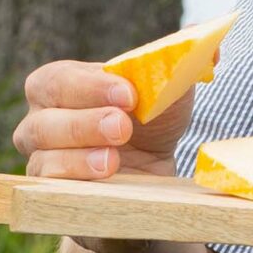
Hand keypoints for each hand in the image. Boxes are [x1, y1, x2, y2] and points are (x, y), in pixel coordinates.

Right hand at [15, 60, 195, 252]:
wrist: (151, 183)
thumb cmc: (150, 127)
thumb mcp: (168, 93)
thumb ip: (183, 67)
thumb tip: (210, 52)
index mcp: (60, 87)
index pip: (58, 80)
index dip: (89, 86)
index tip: (129, 93)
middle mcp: (42, 124)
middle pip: (42, 120)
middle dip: (84, 122)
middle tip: (122, 126)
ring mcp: (43, 164)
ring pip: (43, 159)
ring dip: (78, 159)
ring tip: (113, 161)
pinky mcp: (55, 200)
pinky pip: (51, 194)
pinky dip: (77, 187)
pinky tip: (104, 181)